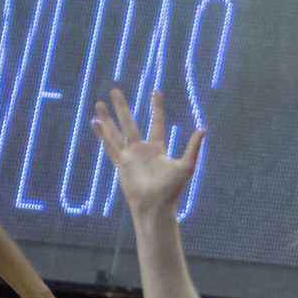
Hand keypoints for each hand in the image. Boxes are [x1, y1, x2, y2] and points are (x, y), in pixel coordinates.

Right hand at [92, 89, 205, 222]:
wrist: (155, 206)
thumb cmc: (172, 190)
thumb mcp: (186, 166)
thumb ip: (193, 147)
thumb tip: (203, 129)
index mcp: (157, 148)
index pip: (156, 122)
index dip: (156, 107)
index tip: (156, 91)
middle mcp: (141, 150)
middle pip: (129, 122)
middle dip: (122, 107)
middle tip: (115, 90)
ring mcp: (129, 156)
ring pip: (115, 132)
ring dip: (107, 118)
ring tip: (99, 103)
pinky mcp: (120, 164)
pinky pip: (109, 146)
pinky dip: (102, 135)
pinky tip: (94, 123)